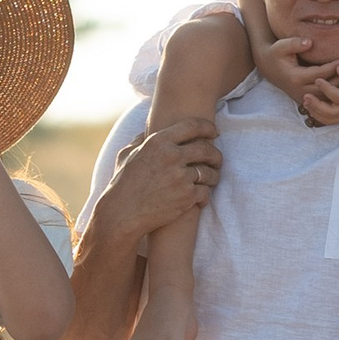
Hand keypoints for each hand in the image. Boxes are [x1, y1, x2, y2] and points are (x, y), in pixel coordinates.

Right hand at [98, 116, 223, 239]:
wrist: (122, 213)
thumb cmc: (122, 184)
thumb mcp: (125, 155)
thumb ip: (139, 140)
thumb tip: (145, 131)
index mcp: (158, 142)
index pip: (192, 126)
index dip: (208, 127)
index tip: (214, 132)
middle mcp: (172, 156)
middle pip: (207, 150)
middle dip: (216, 155)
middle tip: (217, 160)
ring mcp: (181, 177)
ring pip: (210, 173)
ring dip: (213, 176)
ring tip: (211, 180)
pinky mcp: (187, 197)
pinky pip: (206, 192)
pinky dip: (205, 196)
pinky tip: (200, 198)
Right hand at [254, 33, 332, 108]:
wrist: (267, 66)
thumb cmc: (276, 53)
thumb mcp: (281, 45)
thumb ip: (294, 43)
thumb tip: (310, 42)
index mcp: (294, 77)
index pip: (319, 74)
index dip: (333, 67)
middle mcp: (299, 90)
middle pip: (325, 89)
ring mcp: (302, 97)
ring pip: (325, 97)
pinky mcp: (304, 99)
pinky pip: (323, 100)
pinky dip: (333, 94)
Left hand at [295, 54, 338, 123]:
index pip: (338, 97)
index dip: (326, 89)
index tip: (317, 78)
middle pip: (332, 113)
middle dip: (317, 106)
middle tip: (305, 95)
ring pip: (331, 120)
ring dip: (316, 113)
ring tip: (305, 101)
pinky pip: (332, 120)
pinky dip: (320, 116)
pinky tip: (311, 106)